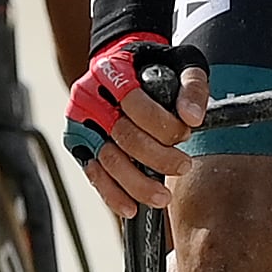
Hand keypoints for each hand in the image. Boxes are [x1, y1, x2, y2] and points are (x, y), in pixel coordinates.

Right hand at [62, 32, 209, 213]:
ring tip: (162, 198)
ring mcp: (81, 124)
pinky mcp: (78, 144)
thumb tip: (193, 118)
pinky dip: (112, 194)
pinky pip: (94, 174)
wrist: (122, 64)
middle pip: (123, 137)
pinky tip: (131, 208)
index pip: (136, 105)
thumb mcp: (181, 63)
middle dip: (157, 157)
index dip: (164, 125)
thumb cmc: (153, 67)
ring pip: (108, 161)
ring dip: (137, 184)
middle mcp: (89, 98)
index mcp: (111, 74)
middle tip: (183, 166)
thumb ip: (192, 87)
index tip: (186, 132)